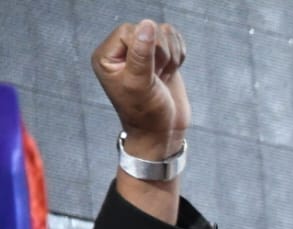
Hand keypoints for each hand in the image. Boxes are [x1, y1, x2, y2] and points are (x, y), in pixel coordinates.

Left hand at [92, 19, 188, 158]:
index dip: (146, 48)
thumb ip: (141, 53)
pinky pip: (175, 40)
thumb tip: (147, 25)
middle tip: (157, 76)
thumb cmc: (146, 115)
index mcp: (107, 56)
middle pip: (148, 29)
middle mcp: (122, 52)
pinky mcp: (160, 57)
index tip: (150, 72)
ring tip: (163, 76)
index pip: (130, 31)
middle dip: (160, 53)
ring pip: (164, 33)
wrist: (162, 133)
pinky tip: (170, 72)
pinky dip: (179, 56)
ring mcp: (142, 53)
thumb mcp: (140, 84)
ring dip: (171, 56)